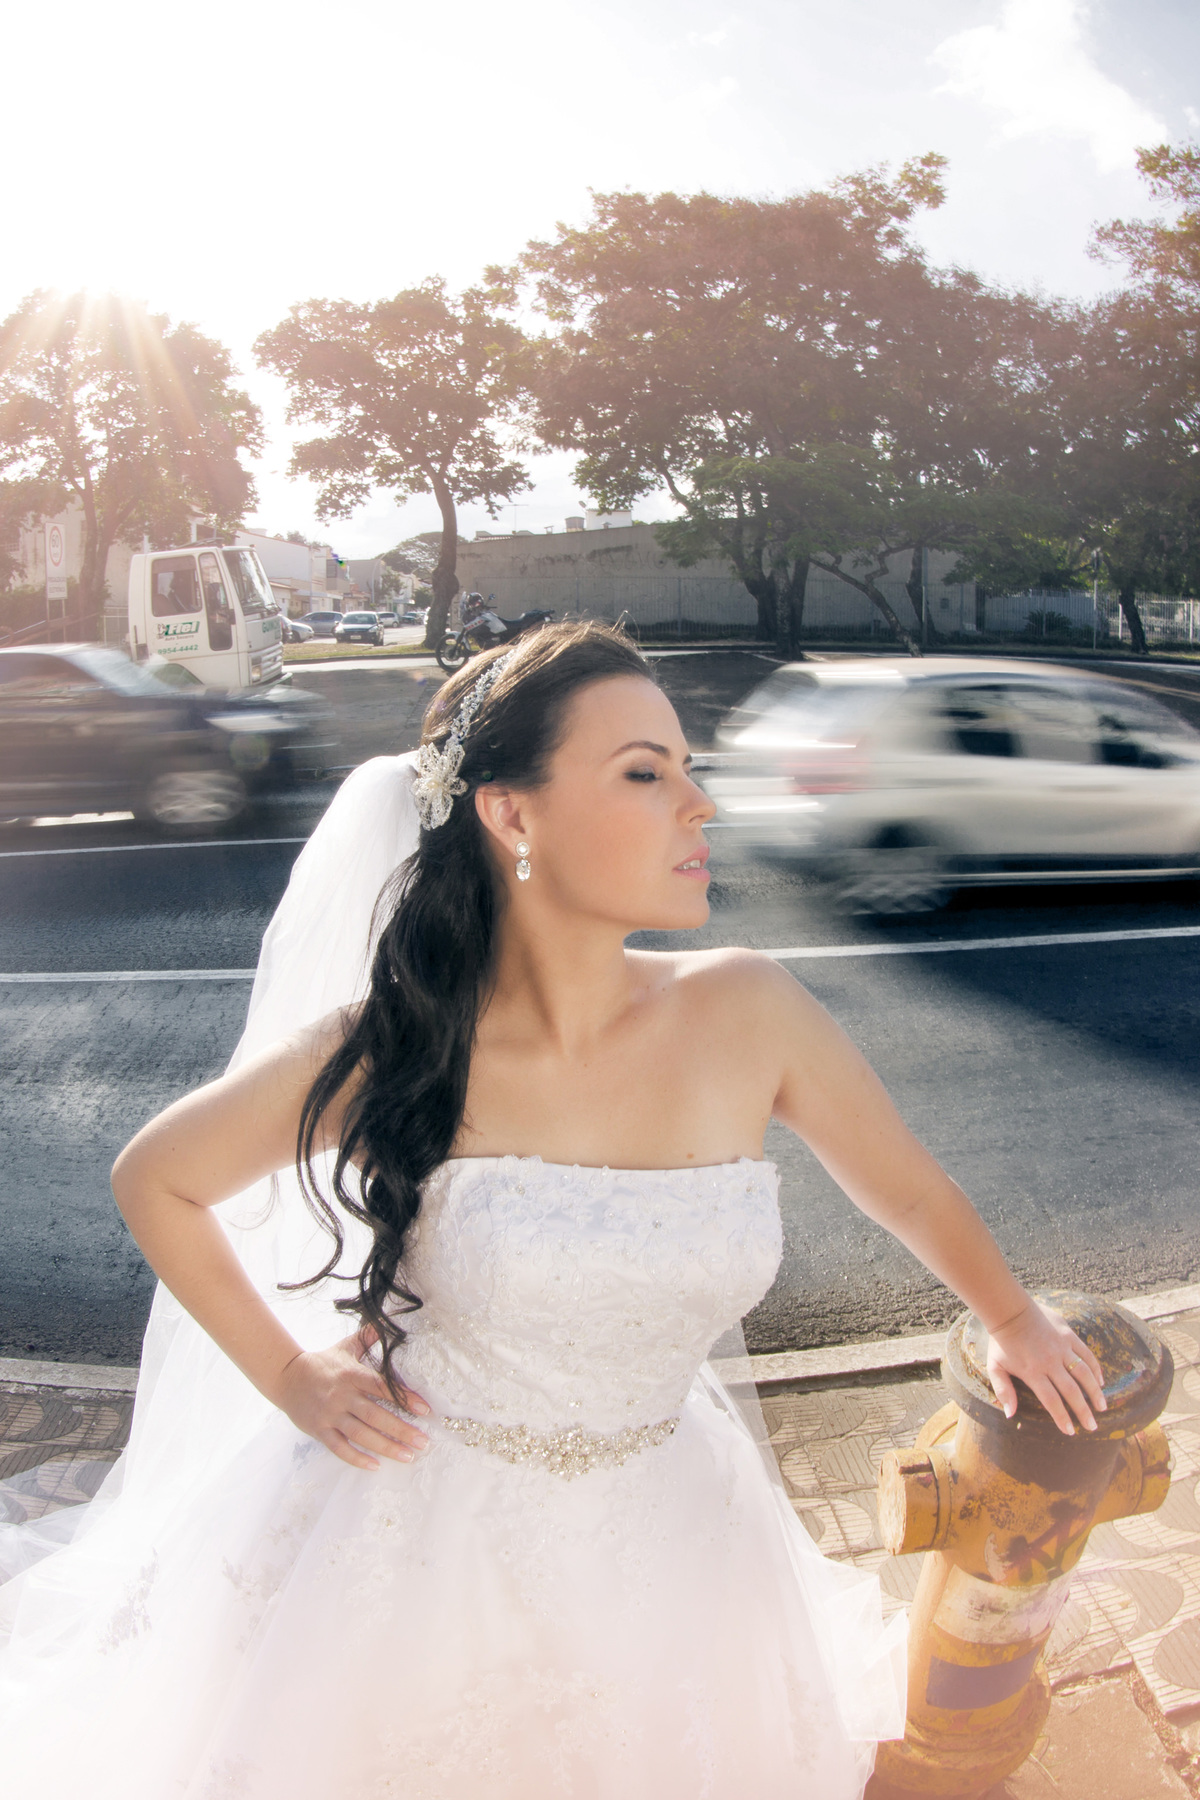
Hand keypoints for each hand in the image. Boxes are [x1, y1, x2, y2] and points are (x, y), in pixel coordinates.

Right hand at [274, 1326, 430, 1470]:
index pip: (382, 1387)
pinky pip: (340, 1448)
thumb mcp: (345, 1347)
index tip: (425, 1410)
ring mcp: (330, 1415)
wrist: (286, 1377)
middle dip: (401, 1430)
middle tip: (423, 1442)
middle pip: (376, 1415)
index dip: (404, 1398)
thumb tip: (384, 1323)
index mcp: (352, 1375)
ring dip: (386, 1447)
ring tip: (408, 1456)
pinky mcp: (319, 1430)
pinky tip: (375, 1466)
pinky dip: (357, 1458)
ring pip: (361, 1435)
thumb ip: (367, 1337)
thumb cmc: (321, 1363)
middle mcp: (342, 1396)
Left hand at [985, 1298, 1107, 1435]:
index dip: (1062, 1417)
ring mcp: (1061, 1348)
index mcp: (1033, 1372)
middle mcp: (1050, 1362)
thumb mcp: (995, 1367)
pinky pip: (1086, 1354)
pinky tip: (1101, 1382)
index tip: (1071, 1431)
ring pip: (1083, 1374)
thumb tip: (1010, 1415)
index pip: (1052, 1400)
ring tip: (1102, 1407)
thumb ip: (1003, 1391)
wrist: (1009, 1310)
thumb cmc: (1001, 1342)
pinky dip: (1095, 1369)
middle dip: (1083, 1411)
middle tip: (1092, 1427)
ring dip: (1095, 1392)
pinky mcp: (1068, 1336)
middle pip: (1071, 1391)